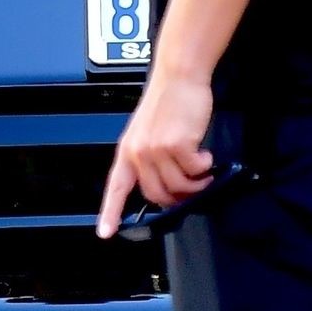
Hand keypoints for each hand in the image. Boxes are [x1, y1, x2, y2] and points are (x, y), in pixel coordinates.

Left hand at [96, 71, 213, 235]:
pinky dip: (205, 167)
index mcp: (127, 151)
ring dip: (196, 184)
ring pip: (179, 186)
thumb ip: (150, 158)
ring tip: (203, 172)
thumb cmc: (167, 102)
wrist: (179, 77)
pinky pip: (195, 171)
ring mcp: (156, 150)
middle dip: (178, 197)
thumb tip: (167, 185)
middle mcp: (138, 153)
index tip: (105, 233)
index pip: (115, 187)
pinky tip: (206, 156)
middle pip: (156, 194)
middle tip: (193, 188)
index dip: (110, 213)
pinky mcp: (177, 145)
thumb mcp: (147, 132)